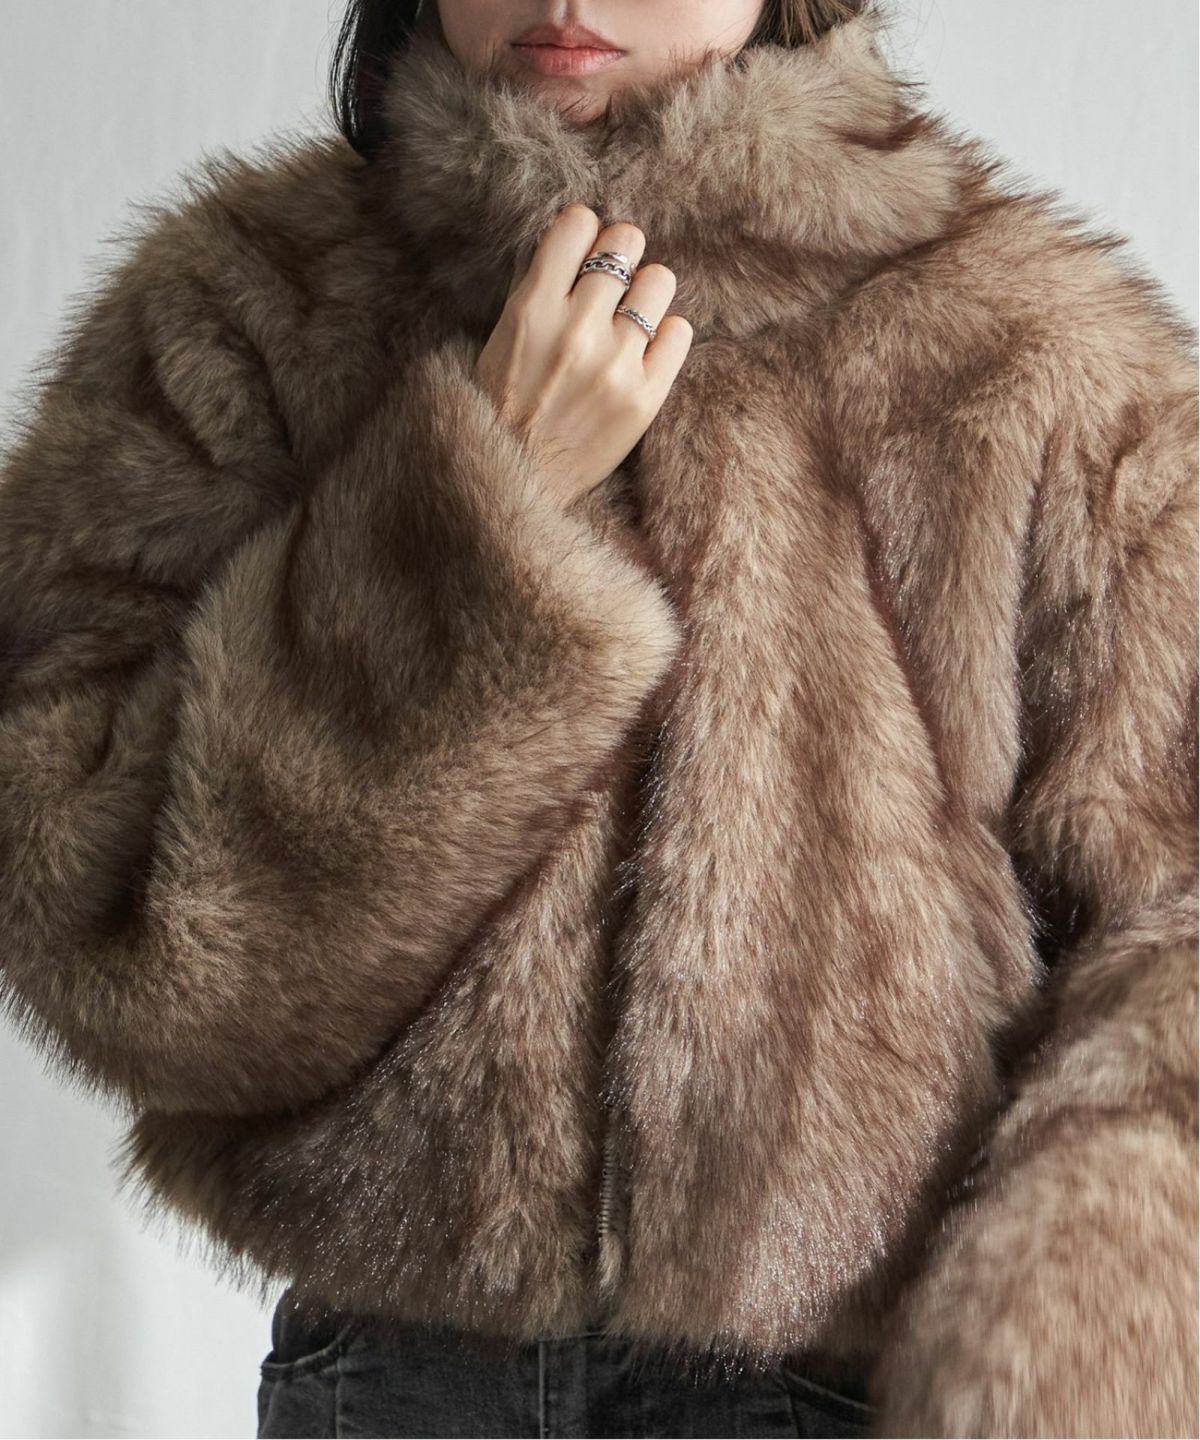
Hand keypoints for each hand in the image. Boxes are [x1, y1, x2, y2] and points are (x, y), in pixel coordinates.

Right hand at [472, 203, 693, 507]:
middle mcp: (576, 329)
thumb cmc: (501, 407)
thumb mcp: (501, 338)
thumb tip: (575, 241)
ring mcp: (615, 364)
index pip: (578, 223)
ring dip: (646, 292)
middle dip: (620, 256)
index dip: (585, 231)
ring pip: (659, 282)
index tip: (585, 250)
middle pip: (626, 244)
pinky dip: (666, 334)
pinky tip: (645, 348)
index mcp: (532, 309)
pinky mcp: (644, 398)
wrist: (517, 481)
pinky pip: (679, 332)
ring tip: (630, 315)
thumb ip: (536, 289)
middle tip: (614, 281)